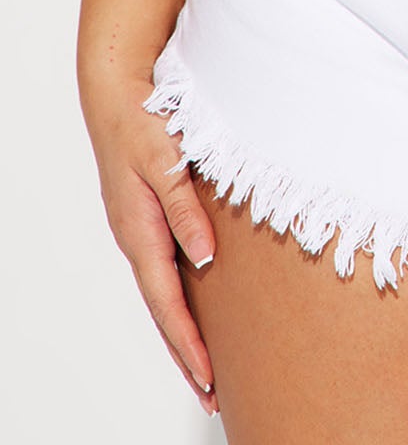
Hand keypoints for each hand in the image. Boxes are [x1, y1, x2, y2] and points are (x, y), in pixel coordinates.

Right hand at [80, 67, 219, 417]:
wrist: (117, 92)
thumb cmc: (142, 121)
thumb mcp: (165, 162)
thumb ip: (183, 208)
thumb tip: (204, 257)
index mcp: (139, 231)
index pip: (166, 301)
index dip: (188, 342)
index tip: (208, 376)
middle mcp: (137, 239)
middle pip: (163, 310)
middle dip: (186, 354)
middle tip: (211, 393)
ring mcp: (140, 231)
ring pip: (163, 295)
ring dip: (183, 332)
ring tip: (205, 368)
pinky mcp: (148, 219)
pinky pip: (164, 272)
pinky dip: (178, 301)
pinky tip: (194, 311)